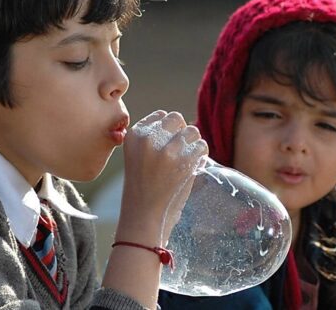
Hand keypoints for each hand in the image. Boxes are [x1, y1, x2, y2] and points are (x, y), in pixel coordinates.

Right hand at [118, 110, 207, 244]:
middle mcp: (148, 139)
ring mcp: (166, 149)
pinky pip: (202, 146)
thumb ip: (153, 141)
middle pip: (176, 118)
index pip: (159, 116)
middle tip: (181, 151)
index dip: (169, 130)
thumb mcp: (137, 159)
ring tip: (189, 159)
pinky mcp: (183, 162)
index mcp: (133, 136)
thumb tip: (181, 127)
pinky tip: (195, 166)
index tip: (168, 145)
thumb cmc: (142, 192)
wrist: (143, 219)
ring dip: (194, 144)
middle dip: (182, 132)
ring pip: (192, 130)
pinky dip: (202, 156)